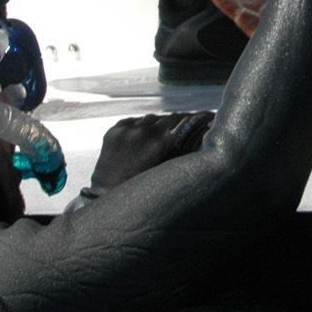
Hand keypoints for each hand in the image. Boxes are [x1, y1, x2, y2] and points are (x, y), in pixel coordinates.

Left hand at [81, 110, 214, 198]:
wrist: (106, 194)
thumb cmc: (141, 191)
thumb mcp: (166, 171)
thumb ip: (180, 151)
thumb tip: (194, 137)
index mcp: (162, 142)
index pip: (185, 121)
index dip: (197, 118)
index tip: (205, 116)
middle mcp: (145, 131)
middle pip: (169, 118)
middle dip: (177, 123)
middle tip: (183, 128)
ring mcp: (128, 129)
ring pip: (150, 118)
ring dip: (157, 125)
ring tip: (158, 135)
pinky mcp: (114, 130)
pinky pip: (132, 121)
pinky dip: (139, 127)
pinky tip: (141, 137)